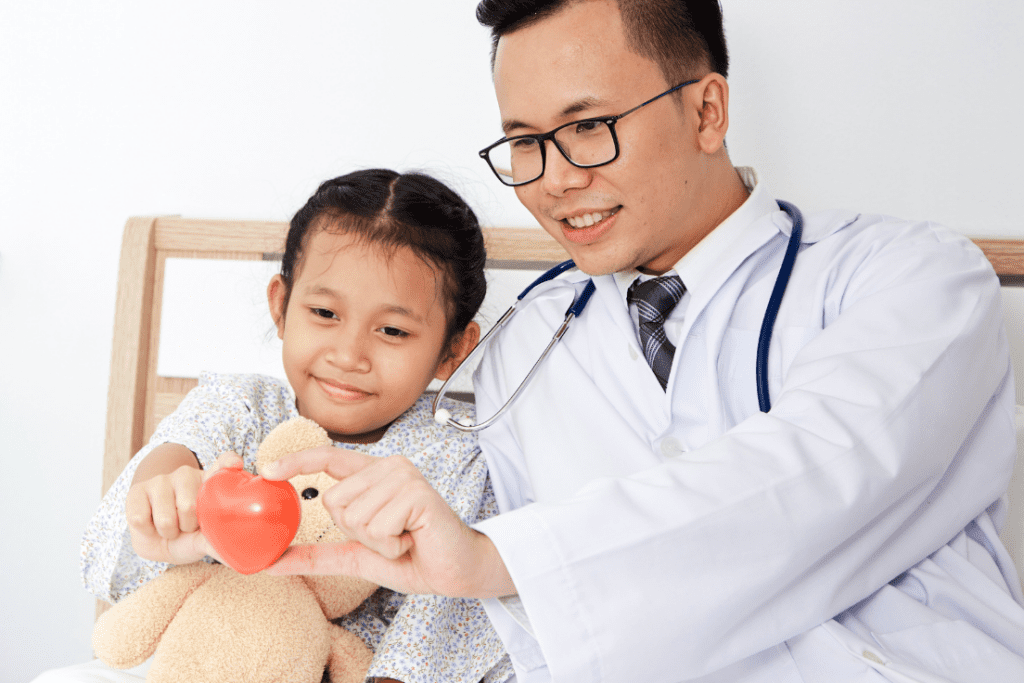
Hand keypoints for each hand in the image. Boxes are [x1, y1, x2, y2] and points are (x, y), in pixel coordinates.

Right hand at [126, 450, 239, 563]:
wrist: (158, 543)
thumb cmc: (188, 536)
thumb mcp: (205, 539)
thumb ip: (218, 542)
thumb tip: (233, 558)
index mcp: (211, 481)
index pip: (222, 464)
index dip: (228, 462)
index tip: (236, 464)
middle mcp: (187, 475)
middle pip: (189, 506)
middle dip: (187, 526)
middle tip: (186, 526)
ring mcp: (161, 479)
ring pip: (165, 517)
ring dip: (168, 530)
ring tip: (170, 527)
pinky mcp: (137, 490)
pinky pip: (140, 518)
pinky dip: (147, 530)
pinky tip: (151, 524)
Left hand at [262, 446, 514, 598]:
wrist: (456, 570)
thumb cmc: (411, 558)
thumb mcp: (356, 555)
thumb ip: (316, 555)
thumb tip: (270, 562)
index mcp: (374, 474)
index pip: (329, 458)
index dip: (297, 462)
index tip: (267, 470)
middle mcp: (389, 467)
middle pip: (335, 502)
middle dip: (356, 533)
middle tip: (390, 536)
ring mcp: (404, 476)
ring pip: (355, 517)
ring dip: (376, 542)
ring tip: (403, 538)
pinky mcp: (417, 493)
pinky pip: (378, 526)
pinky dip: (391, 545)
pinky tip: (413, 539)